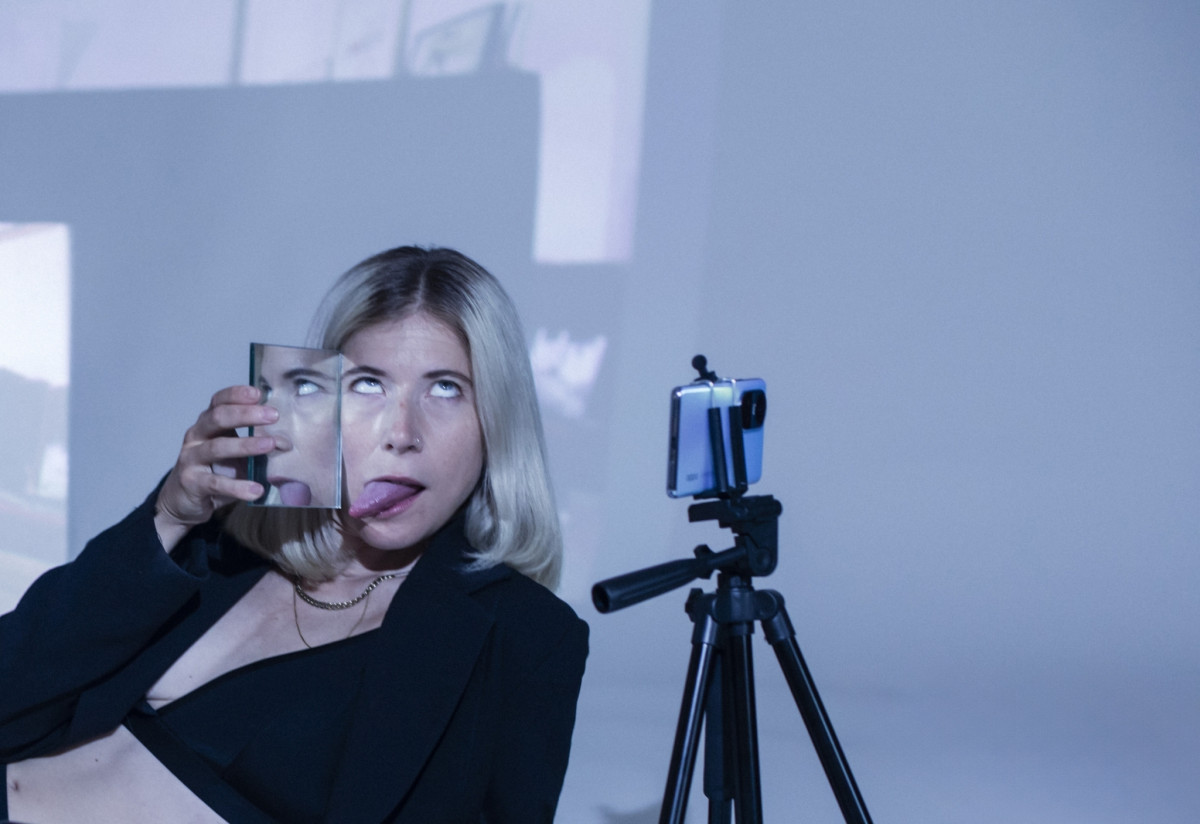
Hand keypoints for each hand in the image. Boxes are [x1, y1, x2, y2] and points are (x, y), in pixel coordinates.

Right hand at [154, 385, 279, 549]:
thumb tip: (286, 442)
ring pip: (217, 447)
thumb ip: (258, 444)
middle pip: (218, 418)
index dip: (237, 394)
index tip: (259, 393)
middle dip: (246, 414)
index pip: (219, 401)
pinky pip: (215, 483)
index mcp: (208, 423)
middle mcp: (196, 436)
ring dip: (246, 445)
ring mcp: (191, 458)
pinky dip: (238, 486)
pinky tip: (256, 490)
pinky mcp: (191, 482)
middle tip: (273, 415)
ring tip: (270, 445)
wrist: (185, 500)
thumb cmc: (216, 470)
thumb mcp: (237, 454)